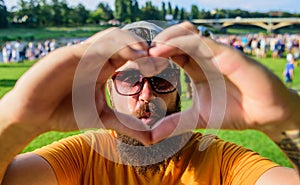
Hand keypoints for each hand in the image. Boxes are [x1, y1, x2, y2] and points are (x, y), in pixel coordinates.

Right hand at [0, 27, 150, 141]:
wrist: (34, 114)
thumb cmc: (66, 113)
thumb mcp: (102, 119)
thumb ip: (126, 125)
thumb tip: (152, 139)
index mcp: (105, 69)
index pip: (130, 55)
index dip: (147, 58)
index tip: (163, 66)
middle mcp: (96, 58)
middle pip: (124, 42)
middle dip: (143, 47)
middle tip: (159, 58)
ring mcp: (83, 55)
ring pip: (110, 38)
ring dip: (129, 42)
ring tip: (145, 54)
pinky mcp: (69, 55)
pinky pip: (91, 45)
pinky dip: (108, 47)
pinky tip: (120, 56)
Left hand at [149, 22, 299, 142]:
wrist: (265, 115)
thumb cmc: (235, 111)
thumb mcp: (198, 118)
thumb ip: (175, 123)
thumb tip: (151, 135)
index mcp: (196, 66)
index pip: (171, 52)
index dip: (154, 54)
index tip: (136, 63)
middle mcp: (204, 56)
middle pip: (176, 38)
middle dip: (156, 43)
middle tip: (138, 55)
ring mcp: (216, 53)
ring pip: (187, 34)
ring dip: (166, 38)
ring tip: (150, 52)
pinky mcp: (228, 54)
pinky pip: (202, 42)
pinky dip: (181, 43)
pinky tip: (164, 51)